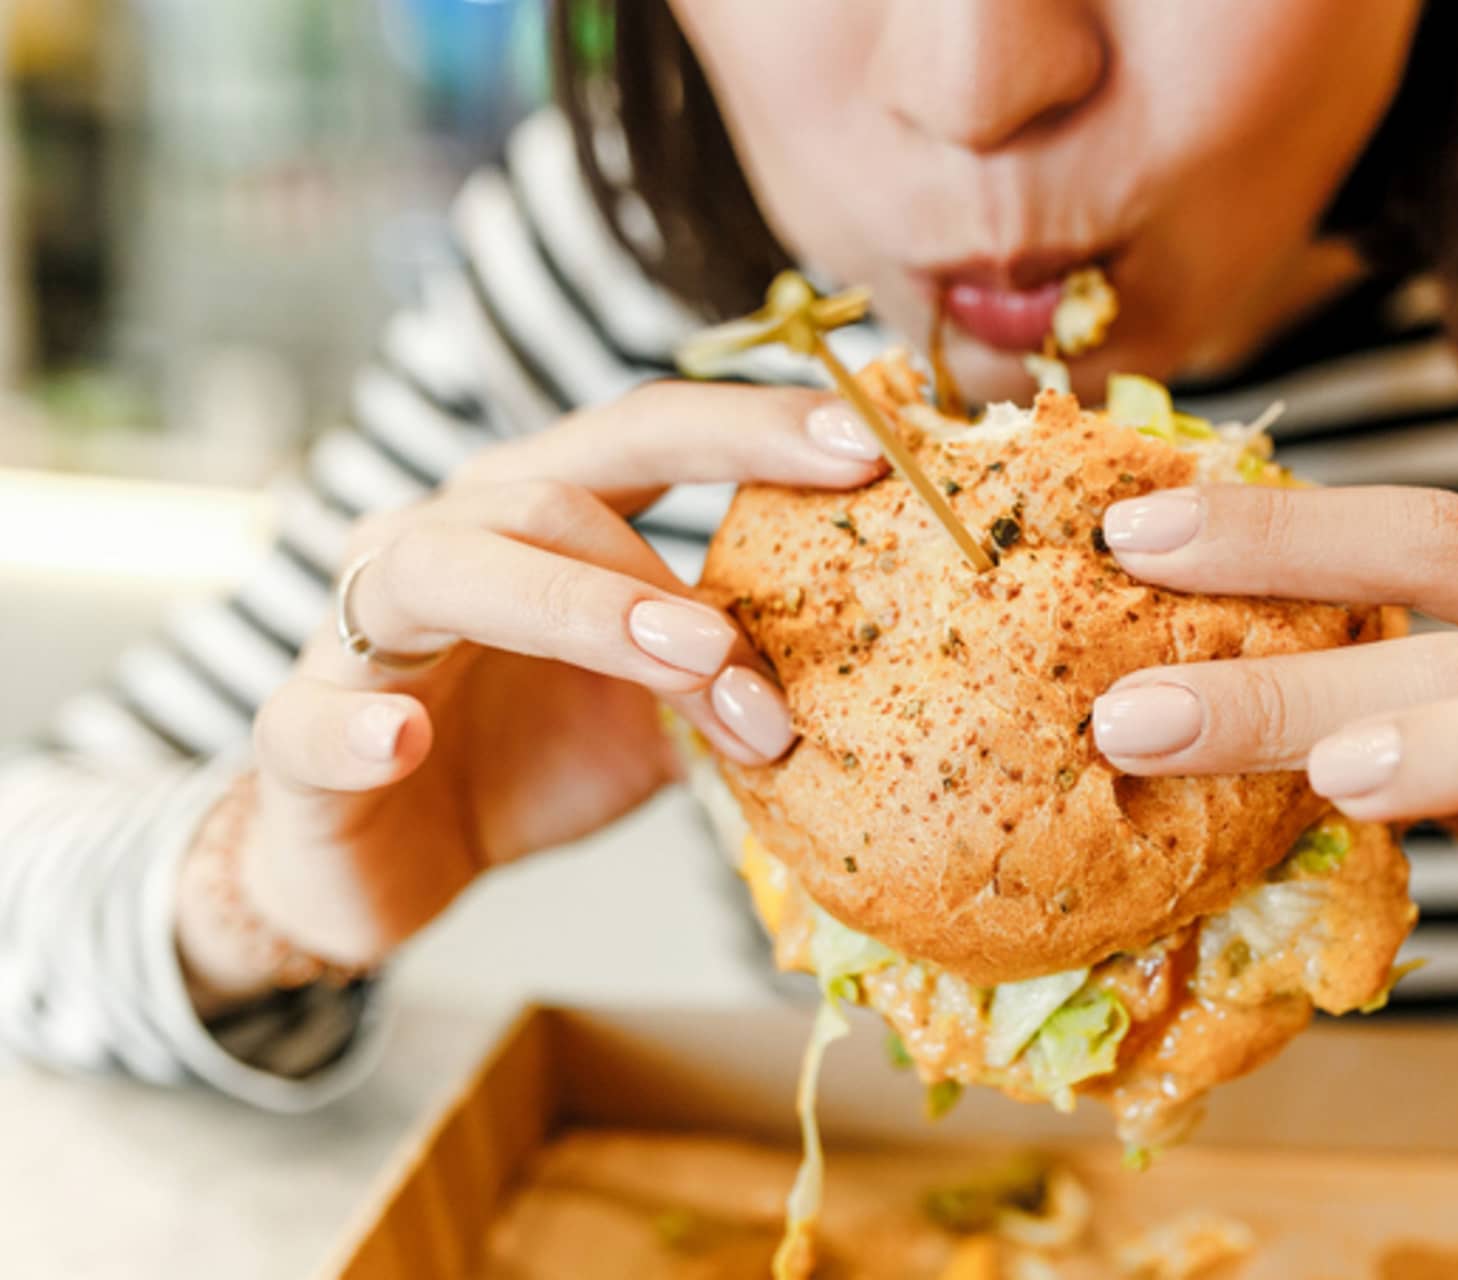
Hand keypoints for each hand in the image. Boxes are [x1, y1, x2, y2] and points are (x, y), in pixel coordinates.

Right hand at [176, 383, 886, 994]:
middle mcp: (446, 538)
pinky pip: (316, 718)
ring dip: (577, 614)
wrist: (383, 862)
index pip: (643, 437)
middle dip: (669, 568)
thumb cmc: (529, 756)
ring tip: (683, 667)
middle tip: (758, 641)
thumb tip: (879, 656)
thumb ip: (734, 669)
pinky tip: (402, 741)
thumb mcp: (657, 711)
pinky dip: (359, 726)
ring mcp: (362, 629)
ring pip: (447, 571)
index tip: (865, 444)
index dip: (747, 427)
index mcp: (538, 516)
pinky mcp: (299, 734)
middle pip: (552, 493)